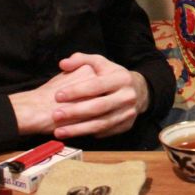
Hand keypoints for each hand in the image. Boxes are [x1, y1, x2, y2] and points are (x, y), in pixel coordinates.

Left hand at [10, 53, 148, 138]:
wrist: (139, 91)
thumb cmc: (112, 76)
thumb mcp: (100, 63)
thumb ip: (81, 60)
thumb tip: (63, 64)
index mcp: (121, 78)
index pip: (96, 85)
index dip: (76, 91)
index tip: (57, 95)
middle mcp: (128, 96)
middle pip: (99, 107)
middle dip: (75, 112)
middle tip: (55, 115)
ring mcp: (128, 112)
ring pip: (101, 124)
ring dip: (78, 129)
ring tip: (59, 131)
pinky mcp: (127, 125)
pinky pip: (105, 132)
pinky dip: (88, 134)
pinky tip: (73, 134)